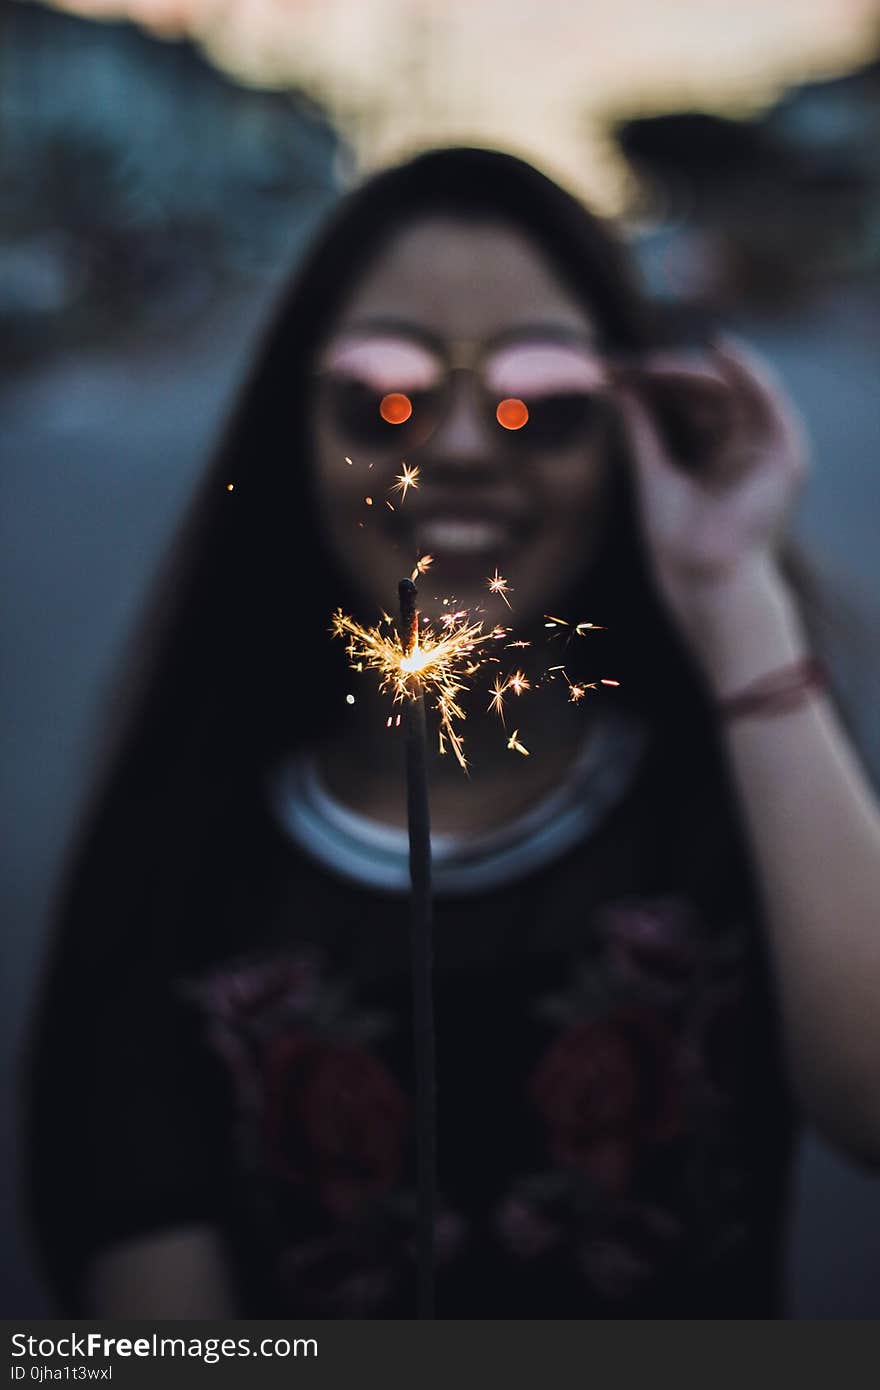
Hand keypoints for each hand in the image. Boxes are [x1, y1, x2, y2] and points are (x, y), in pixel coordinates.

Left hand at [613, 339, 807, 647]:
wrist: (703, 574)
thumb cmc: (676, 538)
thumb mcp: (653, 471)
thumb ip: (643, 429)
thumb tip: (621, 388)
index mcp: (716, 457)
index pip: (691, 405)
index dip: (660, 385)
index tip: (620, 372)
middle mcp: (744, 450)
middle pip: (713, 393)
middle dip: (674, 375)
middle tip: (633, 365)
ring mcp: (767, 451)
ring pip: (738, 390)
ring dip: (700, 371)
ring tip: (658, 364)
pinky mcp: (786, 454)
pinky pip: (768, 400)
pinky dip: (747, 372)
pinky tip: (719, 352)